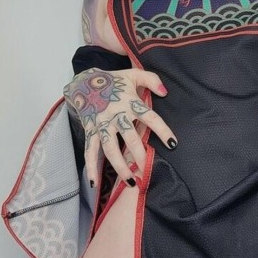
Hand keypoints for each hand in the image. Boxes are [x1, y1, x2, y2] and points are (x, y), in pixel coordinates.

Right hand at [63, 68, 175, 185]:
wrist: (84, 82)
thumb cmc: (114, 81)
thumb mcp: (133, 74)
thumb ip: (152, 80)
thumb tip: (165, 92)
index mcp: (130, 102)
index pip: (150, 117)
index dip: (162, 130)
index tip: (173, 144)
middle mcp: (116, 115)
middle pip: (129, 137)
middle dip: (139, 155)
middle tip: (147, 170)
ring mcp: (102, 125)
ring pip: (110, 148)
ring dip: (120, 166)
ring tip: (131, 182)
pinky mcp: (90, 131)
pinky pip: (90, 151)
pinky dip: (90, 167)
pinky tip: (94, 183)